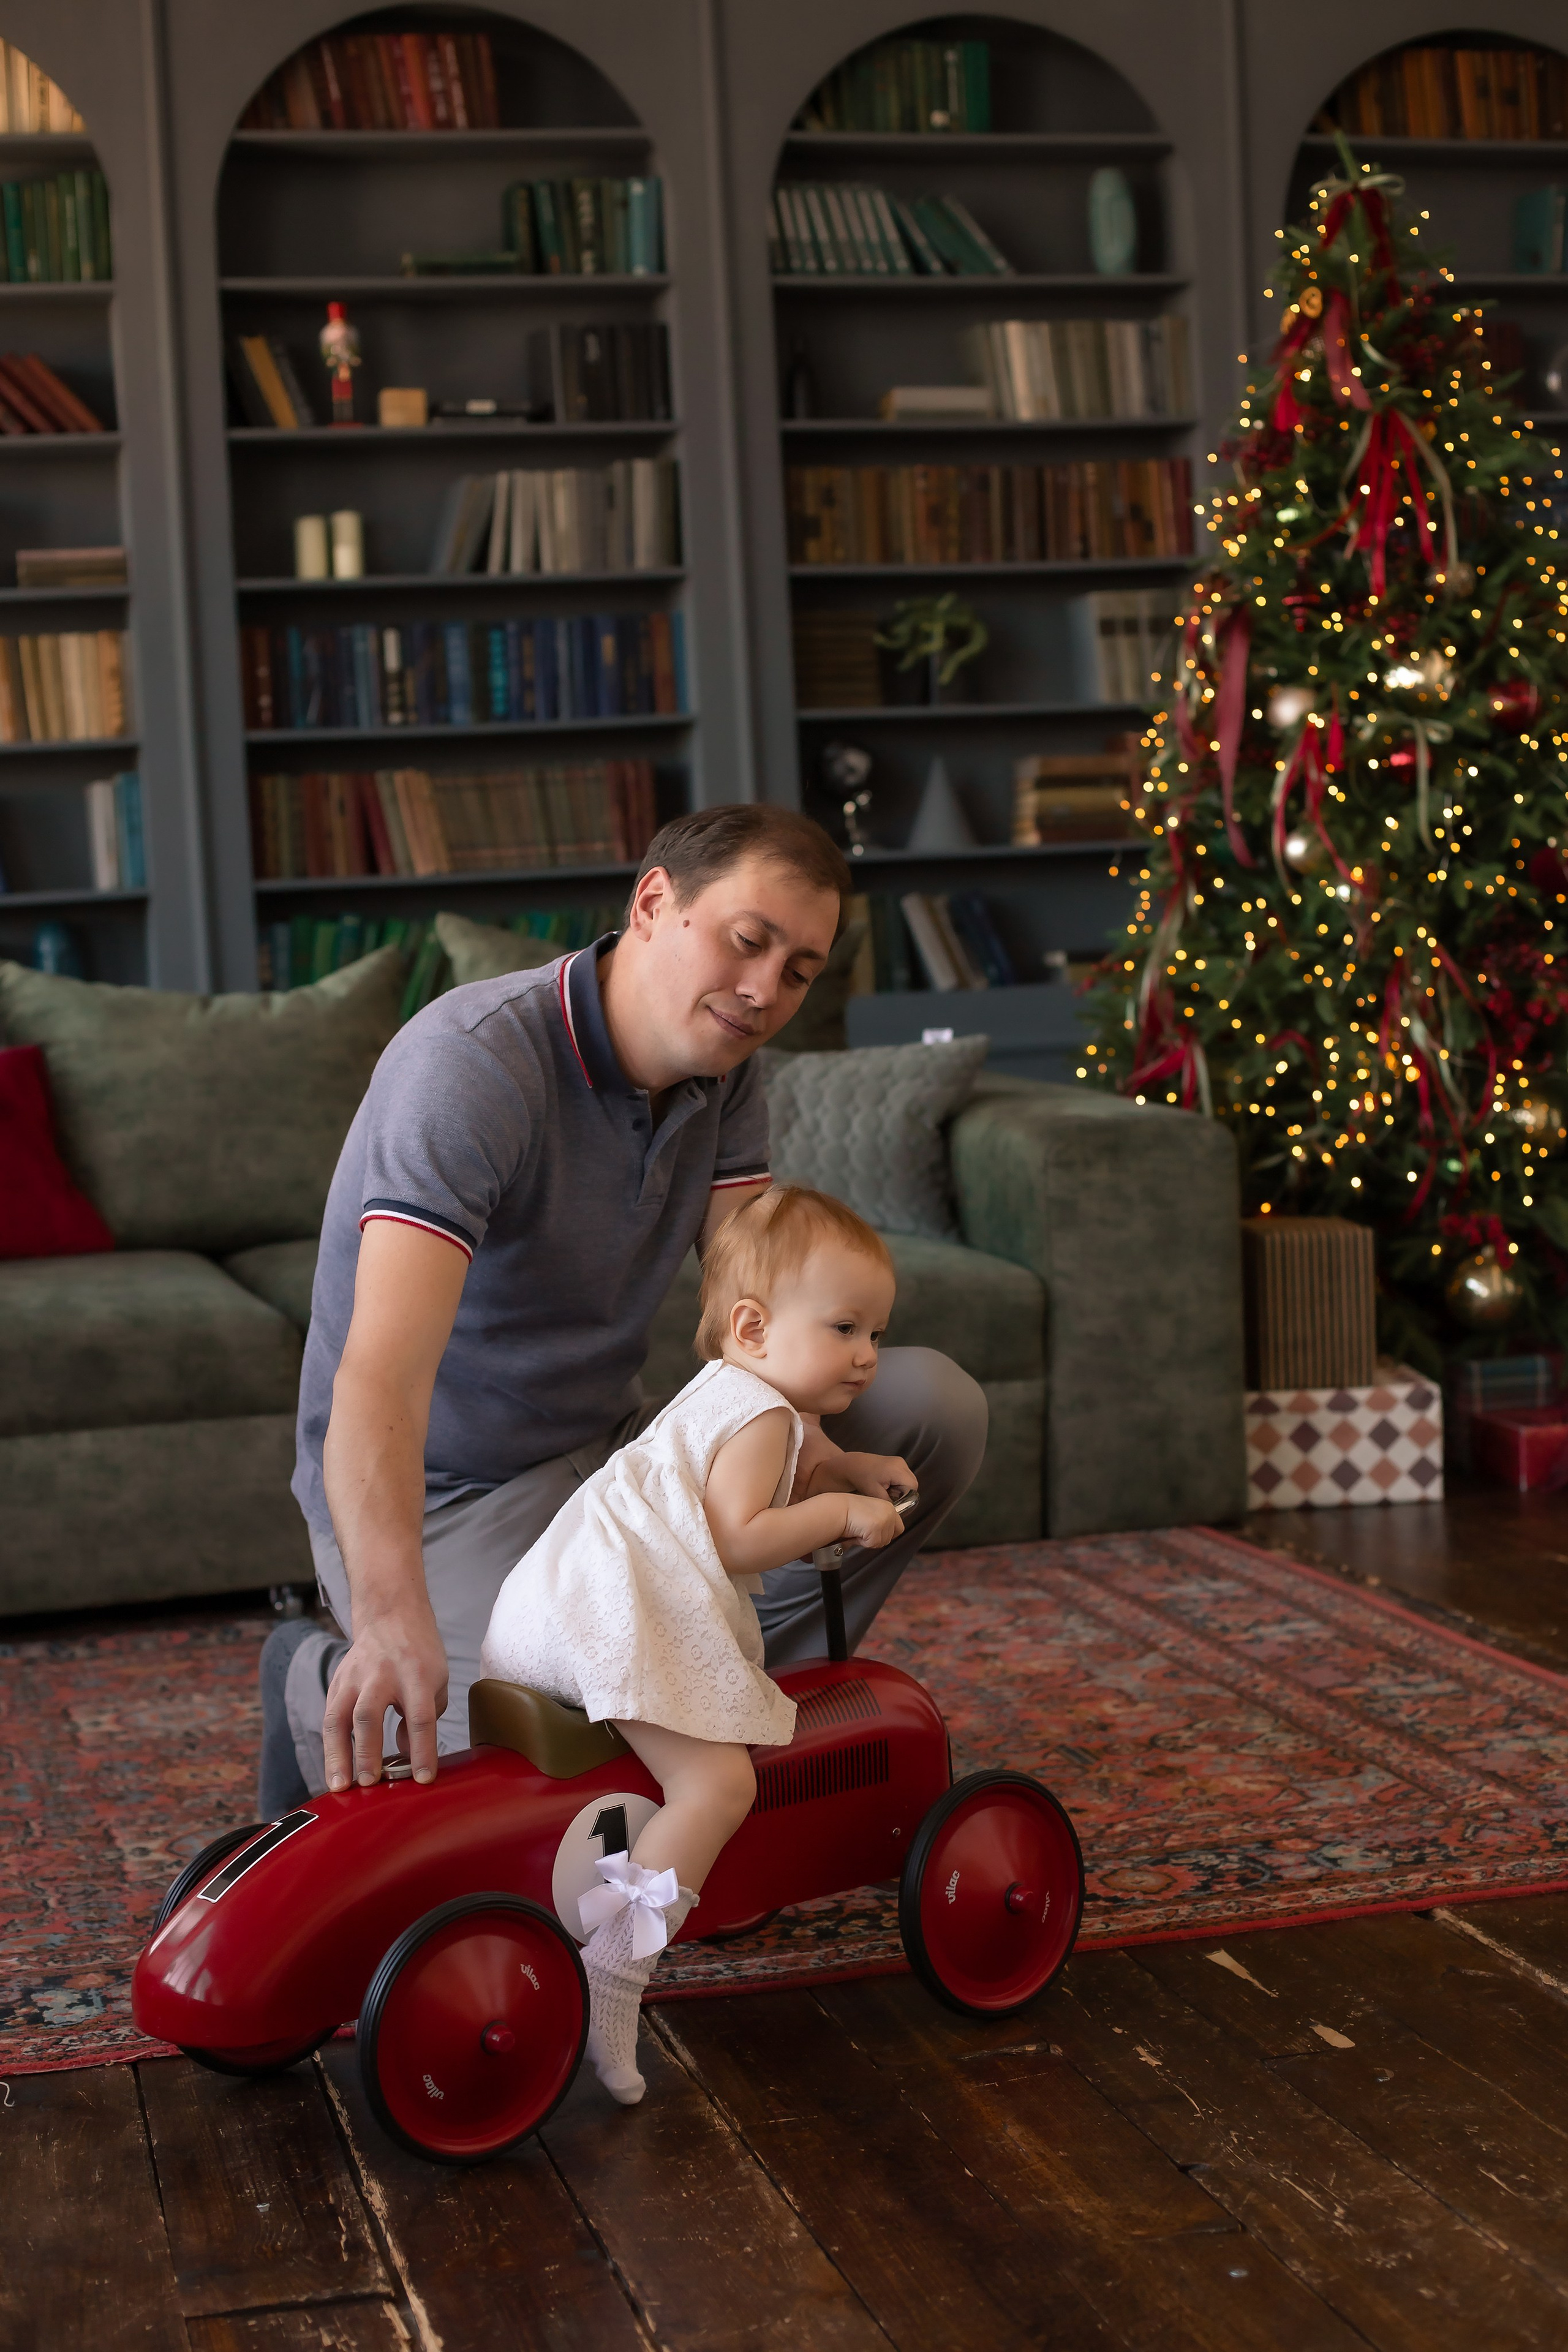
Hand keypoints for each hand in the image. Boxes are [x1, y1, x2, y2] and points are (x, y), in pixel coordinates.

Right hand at [321, 1598, 447, 1790]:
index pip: (420, 1716)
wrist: (391, 1616)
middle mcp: (382, 1674)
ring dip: (338, 1755)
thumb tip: (405, 1756)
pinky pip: (330, 1718)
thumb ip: (425, 1720)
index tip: (422, 1779)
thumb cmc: (420, 1656)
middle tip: (370, 1782)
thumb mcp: (437, 1681)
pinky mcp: (337, 1683)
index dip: (422, 1749)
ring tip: (339, 1786)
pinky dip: (331, 1748)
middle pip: (369, 1714)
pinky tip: (334, 1772)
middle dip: (368, 1751)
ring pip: (339, 1717)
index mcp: (416, 1674)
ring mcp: (354, 1677)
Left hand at [839, 1452, 915, 1505]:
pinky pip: (903, 1478)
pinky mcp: (897, 1464)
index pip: (912, 1488)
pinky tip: (885, 1486)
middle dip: (903, 1494)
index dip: (906, 1498)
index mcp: (896, 1469)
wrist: (852, 1465)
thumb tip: (898, 1511)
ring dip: (900, 1490)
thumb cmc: (860, 1477)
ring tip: (885, 1490)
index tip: (896, 1503)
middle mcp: (900, 1463)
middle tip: (889, 1497)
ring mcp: (899, 1462)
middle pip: (912, 1485)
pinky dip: (897, 1484)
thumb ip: (889, 1503)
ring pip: (908, 1482)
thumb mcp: (874, 1494)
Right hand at [840, 1491, 903, 1548]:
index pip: (899, 1528)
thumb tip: (883, 1534)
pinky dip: (863, 1542)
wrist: (838, 1510)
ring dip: (869, 1540)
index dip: (887, 1534)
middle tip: (864, 1531)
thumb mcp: (870, 1511)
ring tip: (859, 1529)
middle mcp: (889, 1512)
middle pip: (890, 1537)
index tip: (876, 1533)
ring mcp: (884, 1520)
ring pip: (882, 1542)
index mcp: (888, 1507)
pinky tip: (857, 1532)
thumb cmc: (848, 1510)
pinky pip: (873, 1544)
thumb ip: (880, 1520)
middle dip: (877, 1538)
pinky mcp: (877, 1528)